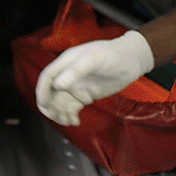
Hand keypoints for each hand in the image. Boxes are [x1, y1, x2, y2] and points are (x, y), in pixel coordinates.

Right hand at [34, 30, 154, 126]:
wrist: (133, 59)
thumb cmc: (116, 54)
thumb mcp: (96, 60)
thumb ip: (77, 70)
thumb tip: (58, 85)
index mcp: (67, 61)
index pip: (47, 76)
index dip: (42, 91)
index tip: (43, 105)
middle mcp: (68, 73)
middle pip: (51, 92)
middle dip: (51, 106)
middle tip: (59, 117)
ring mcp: (76, 85)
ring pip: (60, 102)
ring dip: (61, 114)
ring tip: (71, 121)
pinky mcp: (84, 93)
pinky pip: (71, 107)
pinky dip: (70, 116)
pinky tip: (75, 121)